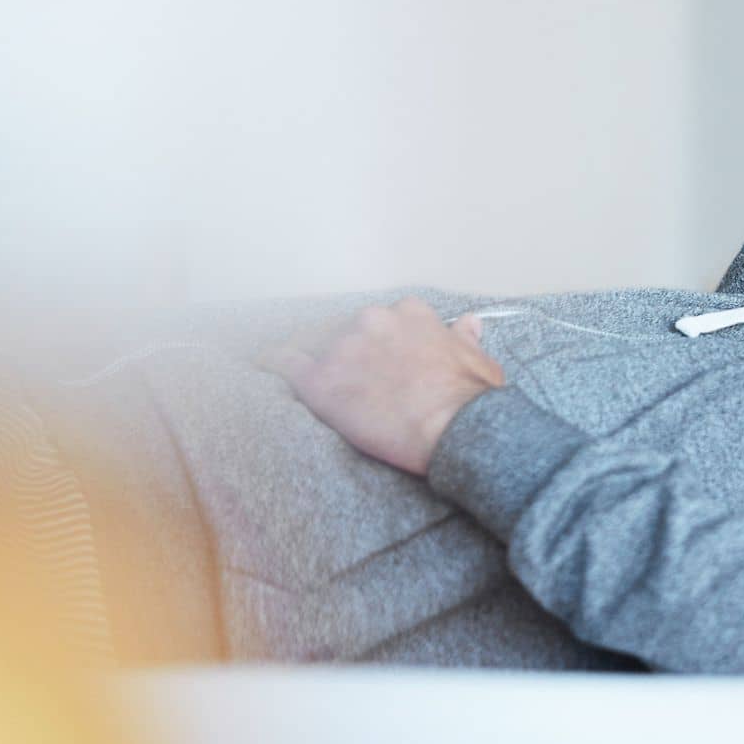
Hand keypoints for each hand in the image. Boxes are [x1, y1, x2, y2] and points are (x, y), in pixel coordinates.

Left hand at [261, 298, 504, 476]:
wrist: (455, 429)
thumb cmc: (471, 401)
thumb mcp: (480, 361)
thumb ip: (465, 338)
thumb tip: (468, 324)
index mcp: (410, 314)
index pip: (385, 320)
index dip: (381, 340)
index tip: (381, 356)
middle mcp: (373, 321)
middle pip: (348, 330)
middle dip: (350, 351)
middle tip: (357, 378)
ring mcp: (344, 348)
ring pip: (318, 346)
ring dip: (319, 361)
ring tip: (317, 380)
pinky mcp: (322, 381)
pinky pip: (286, 363)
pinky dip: (273, 361)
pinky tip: (262, 363)